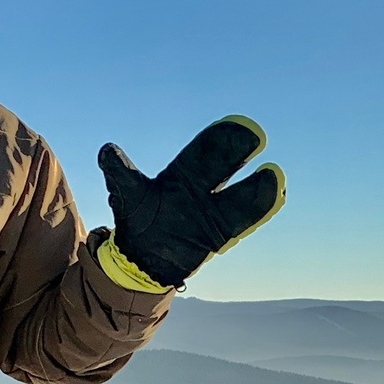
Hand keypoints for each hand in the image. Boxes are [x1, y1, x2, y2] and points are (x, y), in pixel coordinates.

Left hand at [97, 116, 284, 289]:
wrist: (143, 258)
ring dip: (256, 187)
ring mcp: (213, 212)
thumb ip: (120, 173)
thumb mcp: (127, 194)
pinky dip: (258, 211)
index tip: (240, 126)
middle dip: (237, 152)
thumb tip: (107, 152)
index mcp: (181, 174)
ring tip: (275, 175)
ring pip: (238, 197)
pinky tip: (276, 197)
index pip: (204, 150)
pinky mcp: (218, 236)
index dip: (220, 138)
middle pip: (224, 167)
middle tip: (255, 136)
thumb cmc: (137, 220)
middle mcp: (202, 188)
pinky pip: (241, 223)